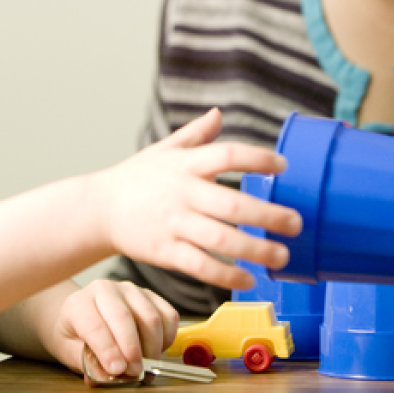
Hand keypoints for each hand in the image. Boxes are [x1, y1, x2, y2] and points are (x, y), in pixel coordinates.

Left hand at [48, 279, 178, 378]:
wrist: (84, 313)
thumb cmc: (75, 335)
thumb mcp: (69, 352)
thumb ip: (87, 364)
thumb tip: (108, 376)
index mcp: (79, 303)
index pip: (95, 326)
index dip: (108, 350)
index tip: (117, 370)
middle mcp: (105, 290)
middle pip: (124, 318)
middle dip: (132, 350)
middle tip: (135, 372)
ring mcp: (130, 290)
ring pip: (150, 317)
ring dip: (152, 347)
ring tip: (145, 366)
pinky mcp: (150, 295)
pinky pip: (168, 315)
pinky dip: (167, 337)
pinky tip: (156, 350)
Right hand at [90, 109, 301, 290]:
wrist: (97, 208)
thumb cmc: (136, 178)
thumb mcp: (163, 150)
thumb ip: (195, 135)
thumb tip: (219, 114)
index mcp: (185, 164)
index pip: (227, 156)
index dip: (257, 159)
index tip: (282, 167)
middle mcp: (182, 193)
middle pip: (232, 204)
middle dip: (268, 215)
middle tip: (296, 223)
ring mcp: (173, 224)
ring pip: (220, 240)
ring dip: (255, 250)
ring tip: (282, 257)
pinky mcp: (165, 251)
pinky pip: (200, 266)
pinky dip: (226, 275)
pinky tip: (249, 278)